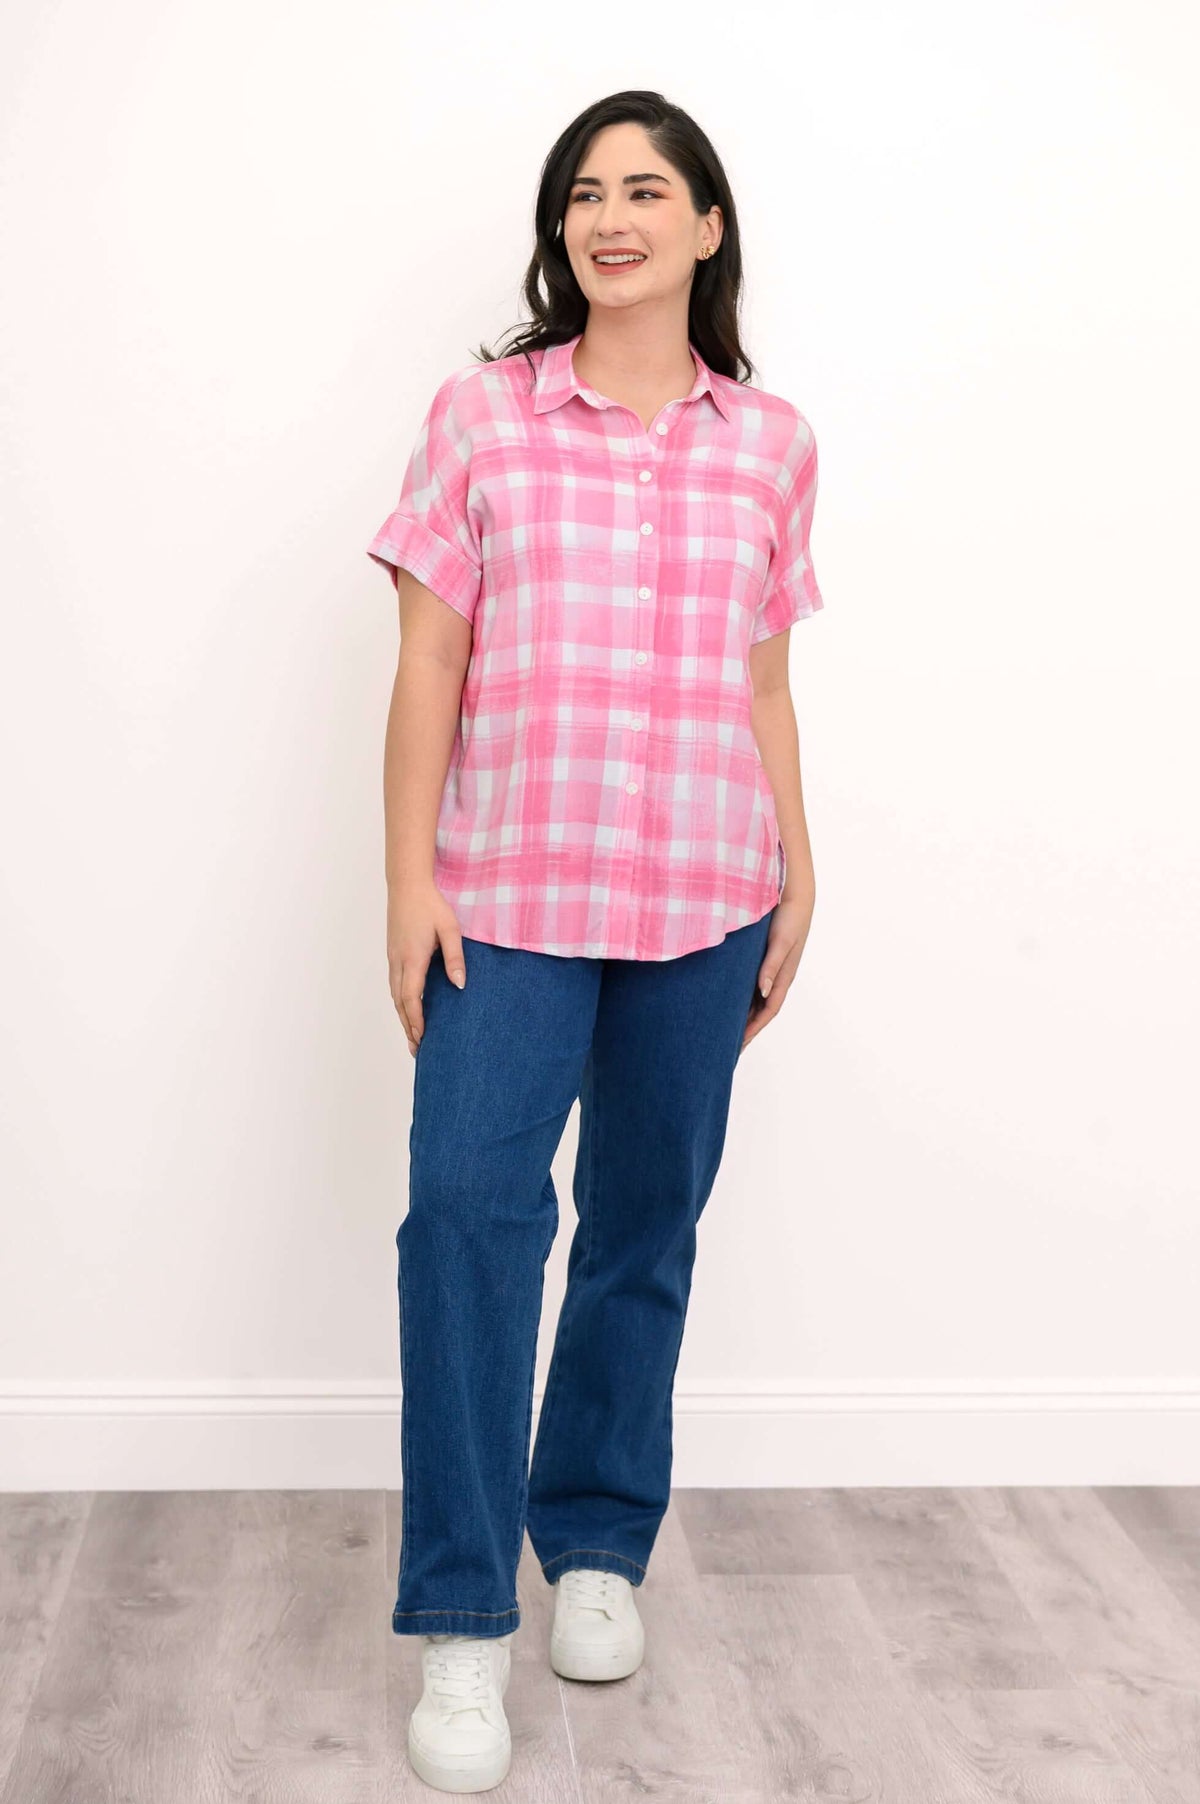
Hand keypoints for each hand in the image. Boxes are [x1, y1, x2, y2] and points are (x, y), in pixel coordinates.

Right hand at [387, 881, 467, 1057]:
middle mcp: (399, 962)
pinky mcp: (393, 953)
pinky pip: (394, 984)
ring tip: (412, 1035)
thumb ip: (455, 958)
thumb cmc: (431, 905)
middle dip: (408, 1026)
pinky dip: (400, 1002)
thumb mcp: (450, 929)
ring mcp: (393, 958)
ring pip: (395, 994)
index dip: (416, 1020)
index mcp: (413, 959)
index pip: (411, 998)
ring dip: (402, 1016)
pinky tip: (407, 1008)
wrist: (407, 885)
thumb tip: (460, 985)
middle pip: (400, 1002)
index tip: (422, 1038)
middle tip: (417, 1049)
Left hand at [741, 897, 812, 1052]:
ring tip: (725, 1028)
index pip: (767, 1012)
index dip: (753, 1029)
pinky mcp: (763, 957)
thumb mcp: (780, 941)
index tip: (737, 1046)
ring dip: (743, 1014)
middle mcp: (777, 976)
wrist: (796, 894)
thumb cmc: (790, 917)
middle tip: (728, 1046)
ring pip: (756, 998)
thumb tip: (763, 991)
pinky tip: (727, 998)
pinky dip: (741, 995)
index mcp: (783, 976)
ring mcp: (771, 967)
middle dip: (747, 1029)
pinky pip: (751, 984)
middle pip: (761, 1010)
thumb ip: (770, 965)